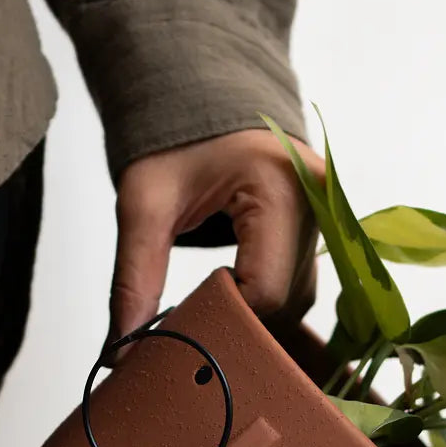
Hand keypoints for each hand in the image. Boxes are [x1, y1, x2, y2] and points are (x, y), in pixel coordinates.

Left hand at [108, 128, 322, 346]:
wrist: (203, 93)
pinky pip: (298, 287)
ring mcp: (327, 219)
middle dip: (233, 321)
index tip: (178, 318)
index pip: (264, 292)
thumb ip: (133, 279)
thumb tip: (118, 354)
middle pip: (285, 303)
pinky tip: (230, 295)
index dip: (221, 316)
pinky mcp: (322, 229)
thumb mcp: (144, 206)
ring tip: (206, 303)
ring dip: (250, 315)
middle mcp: (319, 205)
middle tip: (185, 319)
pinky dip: (264, 302)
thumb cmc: (174, 139)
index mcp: (281, 188)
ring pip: (296, 303)